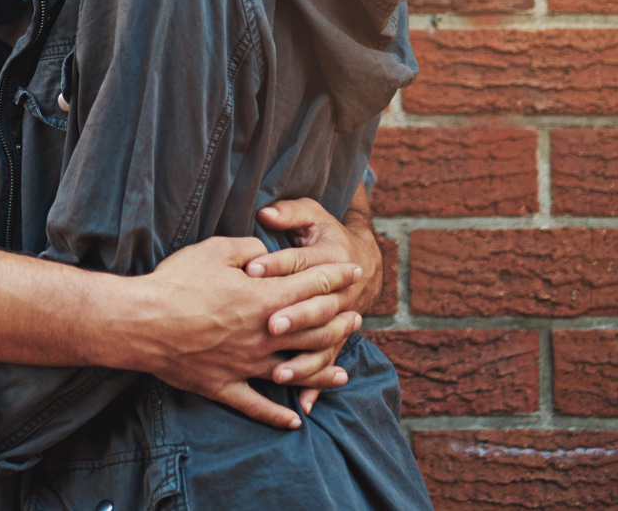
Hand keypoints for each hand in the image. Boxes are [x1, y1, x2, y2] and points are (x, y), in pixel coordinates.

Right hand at [103, 236, 362, 431]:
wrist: (141, 322)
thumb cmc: (176, 282)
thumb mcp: (214, 250)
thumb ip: (248, 247)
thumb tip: (265, 251)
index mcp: (264, 300)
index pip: (312, 287)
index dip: (336, 277)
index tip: (354, 271)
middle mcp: (263, 336)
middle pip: (315, 332)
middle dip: (340, 323)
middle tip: (356, 318)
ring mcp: (246, 365)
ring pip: (297, 371)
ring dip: (324, 371)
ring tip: (343, 372)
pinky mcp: (225, 385)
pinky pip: (258, 405)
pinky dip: (278, 415)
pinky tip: (294, 420)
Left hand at [248, 195, 385, 412]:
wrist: (366, 262)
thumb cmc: (327, 236)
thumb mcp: (312, 216)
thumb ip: (289, 213)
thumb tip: (266, 212)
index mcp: (327, 259)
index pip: (298, 263)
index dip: (275, 265)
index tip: (251, 269)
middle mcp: (337, 294)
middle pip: (313, 307)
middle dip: (293, 316)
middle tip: (270, 325)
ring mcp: (337, 321)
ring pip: (322, 343)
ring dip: (303, 359)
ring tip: (281, 372)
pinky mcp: (334, 340)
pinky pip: (325, 365)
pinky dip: (315, 385)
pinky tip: (302, 404)